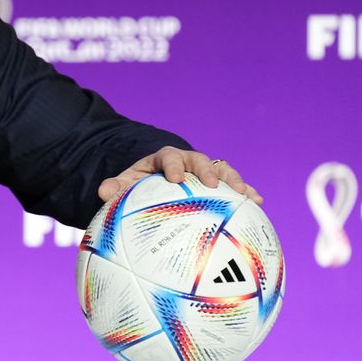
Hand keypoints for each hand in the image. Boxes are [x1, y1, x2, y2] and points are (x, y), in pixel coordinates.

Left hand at [97, 146, 262, 204]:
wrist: (158, 179)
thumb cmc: (142, 184)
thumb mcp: (127, 183)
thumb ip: (117, 187)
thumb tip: (102, 192)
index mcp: (165, 158)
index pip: (169, 157)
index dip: (172, 166)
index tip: (175, 178)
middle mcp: (188, 161)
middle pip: (201, 160)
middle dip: (208, 171)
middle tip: (213, 184)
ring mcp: (206, 171)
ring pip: (223, 170)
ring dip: (235, 181)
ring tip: (246, 194)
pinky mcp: (219, 183)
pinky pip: (235, 186)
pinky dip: (246, 192)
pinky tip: (259, 203)